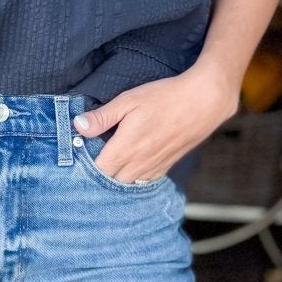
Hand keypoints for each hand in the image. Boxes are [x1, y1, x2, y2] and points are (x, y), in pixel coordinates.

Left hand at [72, 61, 239, 182]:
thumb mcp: (128, 101)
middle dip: (98, 172)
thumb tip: (78, 126)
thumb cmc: (165, 97)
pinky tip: (129, 163)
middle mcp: (138, 165)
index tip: (80, 151)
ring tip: (109, 160)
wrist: (203, 102)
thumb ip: (102, 116)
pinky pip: (142, 181)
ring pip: (125, 184)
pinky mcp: (165, 167)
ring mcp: (153, 168)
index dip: (84, 164)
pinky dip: (131, 177)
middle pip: (108, 181)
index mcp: (125, 149)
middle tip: (91, 155)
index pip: (95, 170)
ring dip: (115, 176)